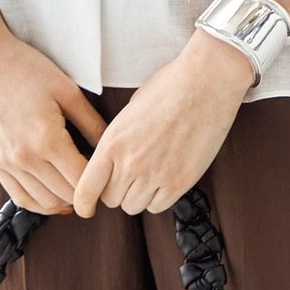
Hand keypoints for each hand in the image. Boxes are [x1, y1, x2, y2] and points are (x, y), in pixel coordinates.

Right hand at [0, 30, 108, 215]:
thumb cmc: (28, 68)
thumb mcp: (67, 90)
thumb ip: (91, 123)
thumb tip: (110, 147)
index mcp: (47, 139)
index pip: (81, 180)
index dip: (100, 182)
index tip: (110, 175)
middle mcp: (25, 158)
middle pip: (65, 195)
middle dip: (85, 193)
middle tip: (99, 182)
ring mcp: (6, 163)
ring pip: (43, 202)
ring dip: (64, 201)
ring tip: (78, 189)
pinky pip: (20, 197)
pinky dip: (40, 202)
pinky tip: (53, 195)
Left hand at [70, 31, 254, 217]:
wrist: (206, 83)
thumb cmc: (169, 87)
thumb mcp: (131, 109)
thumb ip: (118, 140)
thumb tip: (113, 162)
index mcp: (113, 141)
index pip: (86, 189)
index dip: (83, 202)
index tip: (86, 205)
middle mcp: (131, 163)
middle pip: (111, 200)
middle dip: (116, 189)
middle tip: (128, 173)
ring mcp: (156, 175)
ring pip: (134, 206)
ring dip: (137, 194)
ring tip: (150, 171)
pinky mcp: (180, 183)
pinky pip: (158, 207)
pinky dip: (158, 197)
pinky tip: (165, 176)